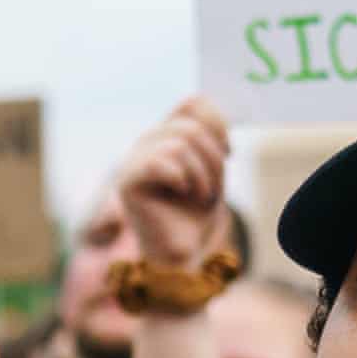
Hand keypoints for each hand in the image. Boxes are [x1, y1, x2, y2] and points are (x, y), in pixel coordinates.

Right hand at [115, 96, 234, 273]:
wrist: (183, 254)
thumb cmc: (196, 214)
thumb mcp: (212, 168)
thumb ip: (208, 135)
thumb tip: (207, 104)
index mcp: (165, 134)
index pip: (193, 103)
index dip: (218, 123)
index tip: (229, 152)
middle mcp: (145, 142)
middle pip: (191, 126)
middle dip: (214, 159)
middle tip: (213, 189)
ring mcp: (132, 160)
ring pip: (180, 143)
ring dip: (203, 175)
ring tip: (200, 197)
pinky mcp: (127, 181)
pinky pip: (165, 161)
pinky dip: (185, 180)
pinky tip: (182, 195)